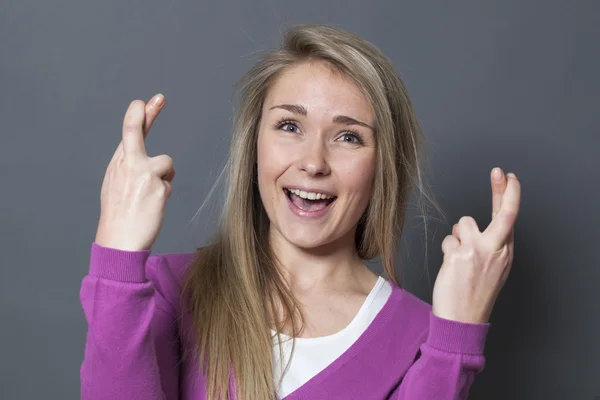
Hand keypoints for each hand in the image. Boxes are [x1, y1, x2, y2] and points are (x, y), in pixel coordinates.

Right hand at [94, 94, 174, 250]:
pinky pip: (169, 184)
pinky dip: (164, 194)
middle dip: (147, 114)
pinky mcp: (158, 186)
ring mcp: (143, 173)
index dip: (138, 115)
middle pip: (138, 131)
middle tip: (159, 97)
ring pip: (166, 164)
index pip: (128, 133)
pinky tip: (152, 206)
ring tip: (149, 197)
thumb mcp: (117, 185)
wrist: (119, 240)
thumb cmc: (120, 215)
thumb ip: (130, 167)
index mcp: (117, 164)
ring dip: (164, 178)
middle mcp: (128, 164)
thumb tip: (149, 159)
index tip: (142, 102)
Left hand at [432, 167, 520, 323]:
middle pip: (503, 213)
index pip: (510, 218)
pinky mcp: (459, 255)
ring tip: (459, 258)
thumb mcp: (492, 268)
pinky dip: (448, 249)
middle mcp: (496, 250)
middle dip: (502, 189)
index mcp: (505, 252)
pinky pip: (449, 239)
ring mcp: (478, 252)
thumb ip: (487, 244)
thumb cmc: (474, 293)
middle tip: (499, 171)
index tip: (509, 178)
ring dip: (458, 236)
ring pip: (463, 223)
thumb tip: (467, 224)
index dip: (510, 194)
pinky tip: (452, 267)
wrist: (463, 319)